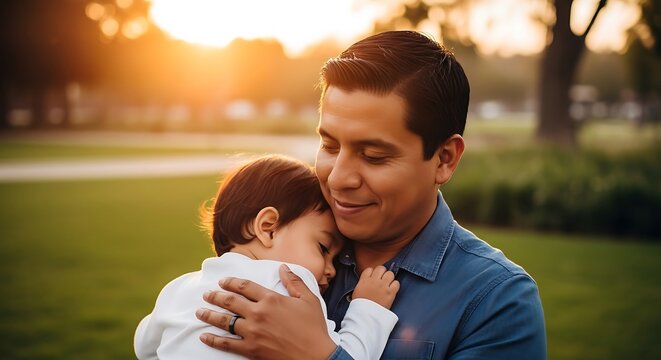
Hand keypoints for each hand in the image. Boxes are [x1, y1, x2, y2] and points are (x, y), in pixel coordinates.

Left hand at [195, 264, 336, 358]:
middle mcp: (258, 313)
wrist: (315, 356)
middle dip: (215, 296)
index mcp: (271, 299)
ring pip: (224, 321)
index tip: (222, 281)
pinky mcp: (251, 349)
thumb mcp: (308, 299)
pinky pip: (227, 344)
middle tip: (206, 294)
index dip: (231, 282)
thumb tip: (283, 267)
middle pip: (230, 301)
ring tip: (200, 312)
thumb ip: (294, 281)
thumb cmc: (314, 328)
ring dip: (209, 315)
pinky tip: (205, 336)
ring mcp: (253, 332)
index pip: (245, 286)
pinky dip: (213, 340)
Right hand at [352, 265, 399, 308]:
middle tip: (382, 279)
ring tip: (388, 284)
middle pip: (381, 268)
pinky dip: (395, 285)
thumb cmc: (360, 306)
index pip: (370, 269)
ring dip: (389, 278)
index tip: (373, 277)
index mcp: (364, 280)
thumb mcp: (357, 292)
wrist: (366, 316)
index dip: (372, 272)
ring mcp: (383, 286)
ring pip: (390, 273)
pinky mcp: (390, 292)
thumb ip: (362, 283)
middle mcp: (374, 281)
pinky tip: (392, 290)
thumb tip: (367, 280)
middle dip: (382, 273)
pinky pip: (396, 283)